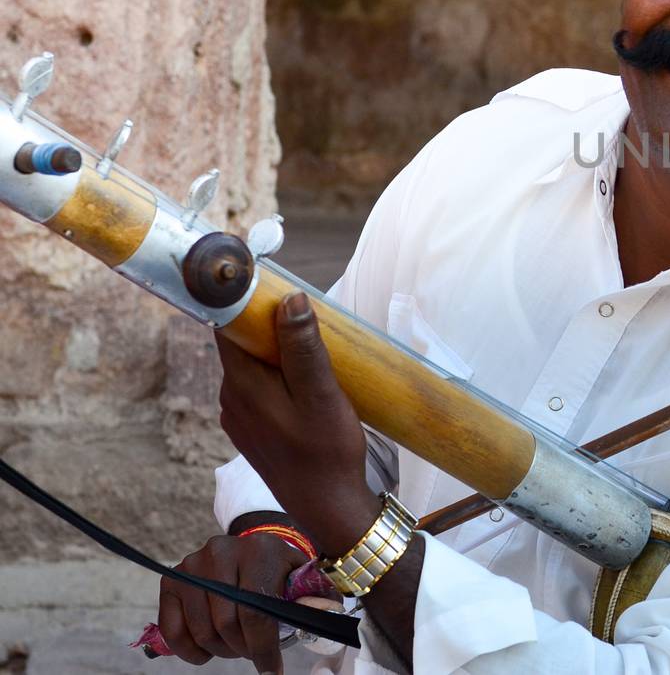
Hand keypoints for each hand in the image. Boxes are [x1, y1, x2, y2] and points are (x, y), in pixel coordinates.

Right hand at [156, 531, 303, 671]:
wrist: (250, 548)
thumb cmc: (278, 569)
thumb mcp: (300, 575)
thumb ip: (314, 596)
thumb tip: (327, 615)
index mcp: (260, 550)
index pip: (256, 611)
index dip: (263, 648)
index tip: (272, 670)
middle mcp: (222, 552)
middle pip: (227, 624)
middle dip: (243, 649)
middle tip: (254, 652)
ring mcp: (192, 565)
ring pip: (203, 631)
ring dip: (221, 650)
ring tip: (236, 645)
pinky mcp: (172, 580)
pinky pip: (174, 631)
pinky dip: (190, 651)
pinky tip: (208, 649)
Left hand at [216, 292, 379, 553]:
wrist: (328, 507)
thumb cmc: (328, 451)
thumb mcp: (323, 395)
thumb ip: (304, 348)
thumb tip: (289, 299)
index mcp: (242, 385)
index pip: (225, 325)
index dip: (240, 297)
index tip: (264, 277)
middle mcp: (230, 398)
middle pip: (240, 343)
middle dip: (267, 323)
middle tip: (307, 312)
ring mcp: (238, 416)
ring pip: (251, 366)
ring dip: (275, 351)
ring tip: (313, 346)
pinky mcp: (251, 429)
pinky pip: (257, 387)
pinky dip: (277, 374)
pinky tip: (307, 381)